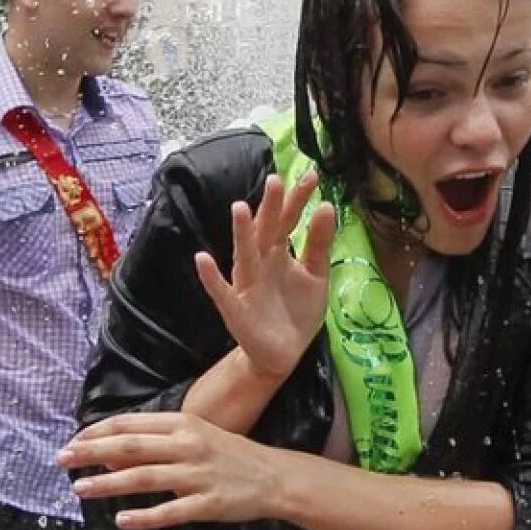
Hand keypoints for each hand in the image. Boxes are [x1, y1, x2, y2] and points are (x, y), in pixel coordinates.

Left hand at [60, 411, 283, 529]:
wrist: (273, 476)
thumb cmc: (227, 455)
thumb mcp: (193, 437)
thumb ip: (154, 443)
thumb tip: (109, 454)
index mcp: (182, 424)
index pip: (131, 424)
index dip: (98, 432)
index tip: (73, 441)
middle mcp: (188, 445)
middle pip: (131, 446)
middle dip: (92, 452)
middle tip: (62, 459)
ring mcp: (198, 475)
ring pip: (145, 478)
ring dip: (109, 483)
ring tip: (81, 489)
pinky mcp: (207, 503)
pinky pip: (171, 511)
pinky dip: (145, 516)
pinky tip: (122, 520)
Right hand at [196, 172, 335, 377]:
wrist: (284, 354)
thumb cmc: (296, 310)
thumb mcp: (316, 275)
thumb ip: (319, 244)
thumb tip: (327, 205)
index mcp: (279, 253)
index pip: (288, 221)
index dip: (298, 200)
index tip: (312, 175)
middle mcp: (260, 263)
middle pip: (265, 231)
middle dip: (270, 208)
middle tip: (275, 180)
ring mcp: (246, 285)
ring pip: (243, 255)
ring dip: (240, 233)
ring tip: (239, 208)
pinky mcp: (236, 310)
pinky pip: (221, 292)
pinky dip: (211, 277)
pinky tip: (202, 259)